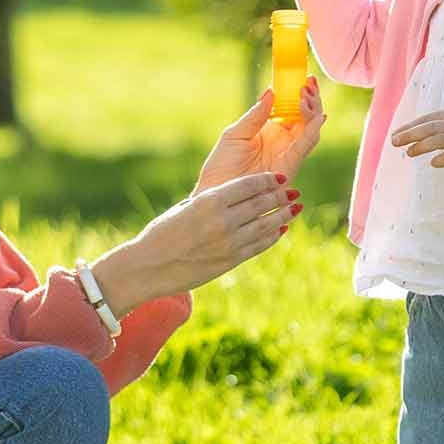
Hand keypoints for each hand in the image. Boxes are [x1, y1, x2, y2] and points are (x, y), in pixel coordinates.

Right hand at [137, 172, 299, 298]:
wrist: (149, 267)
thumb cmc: (162, 233)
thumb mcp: (186, 207)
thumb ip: (212, 201)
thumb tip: (237, 195)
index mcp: (210, 200)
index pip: (249, 185)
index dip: (268, 180)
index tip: (280, 177)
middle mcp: (223, 220)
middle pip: (261, 203)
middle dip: (280, 196)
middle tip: (293, 191)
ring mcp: (229, 242)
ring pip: (265, 225)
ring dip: (283, 215)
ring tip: (295, 208)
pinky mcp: (231, 260)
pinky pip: (259, 245)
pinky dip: (272, 236)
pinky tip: (280, 229)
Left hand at [193, 77, 325, 194]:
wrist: (216, 195)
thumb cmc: (221, 167)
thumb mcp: (235, 134)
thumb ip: (255, 115)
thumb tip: (271, 91)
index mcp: (270, 132)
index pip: (292, 109)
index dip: (300, 93)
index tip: (303, 77)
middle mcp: (283, 143)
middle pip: (306, 118)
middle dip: (312, 99)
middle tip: (309, 83)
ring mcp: (288, 155)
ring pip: (311, 130)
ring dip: (313, 111)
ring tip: (307, 95)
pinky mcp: (289, 167)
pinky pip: (305, 146)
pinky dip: (313, 130)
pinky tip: (315, 117)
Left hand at [390, 108, 443, 168]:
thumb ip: (439, 125)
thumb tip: (414, 133)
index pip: (426, 120)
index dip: (409, 127)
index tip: (395, 134)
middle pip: (429, 128)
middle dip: (410, 134)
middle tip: (394, 142)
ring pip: (439, 140)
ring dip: (422, 146)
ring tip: (409, 153)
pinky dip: (442, 159)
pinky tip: (433, 163)